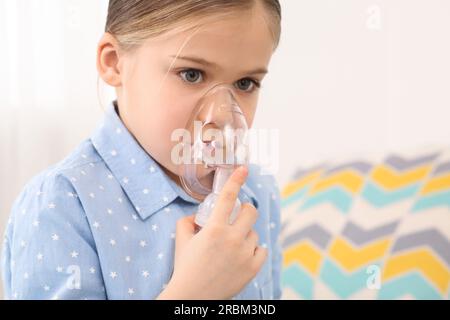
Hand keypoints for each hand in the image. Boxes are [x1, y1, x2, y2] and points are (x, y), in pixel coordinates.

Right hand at [158, 166, 266, 299]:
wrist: (193, 297)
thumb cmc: (185, 268)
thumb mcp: (181, 241)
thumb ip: (187, 222)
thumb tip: (197, 215)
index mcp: (214, 229)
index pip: (228, 197)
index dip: (236, 180)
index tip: (243, 168)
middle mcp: (232, 239)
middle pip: (250, 212)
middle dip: (244, 210)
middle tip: (237, 216)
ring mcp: (244, 254)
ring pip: (254, 233)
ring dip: (245, 234)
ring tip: (233, 245)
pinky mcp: (253, 268)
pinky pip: (261, 250)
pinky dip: (253, 250)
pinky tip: (243, 255)